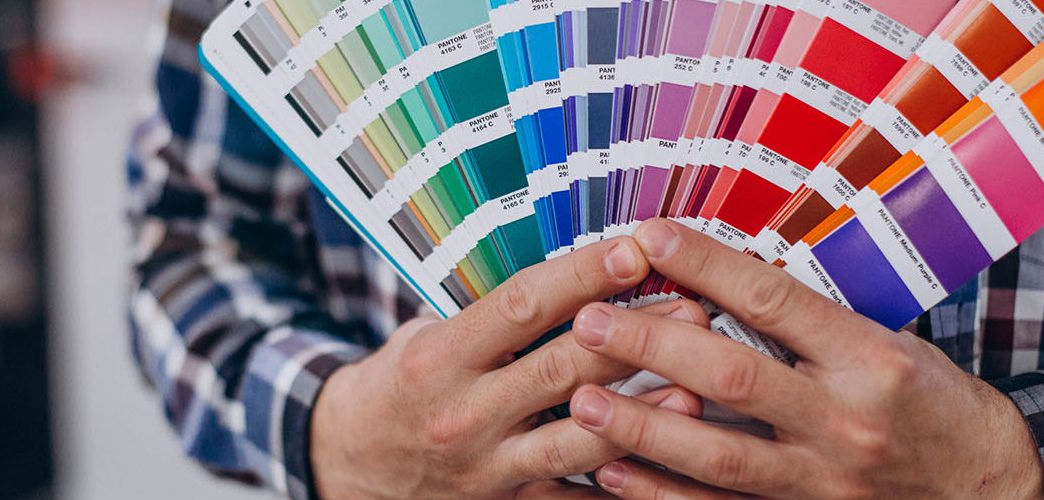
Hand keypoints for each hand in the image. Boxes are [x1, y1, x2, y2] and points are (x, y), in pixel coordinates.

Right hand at [310, 237, 694, 498]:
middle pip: (559, 369)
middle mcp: (463, 412)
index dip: (583, 275)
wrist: (348, 464)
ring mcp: (486, 466)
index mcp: (439, 357)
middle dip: (631, 335)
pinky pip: (573, 498)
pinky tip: (667, 460)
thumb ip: (490, 315)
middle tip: (693, 306)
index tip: (635, 249)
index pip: (521, 305)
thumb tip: (574, 272)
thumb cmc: (398, 386)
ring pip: (576, 441)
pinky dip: (622, 483)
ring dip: (642, 415)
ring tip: (695, 387)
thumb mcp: (423, 336)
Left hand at [566, 219, 1043, 498]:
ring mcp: (824, 478)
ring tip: (581, 401)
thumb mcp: (894, 346)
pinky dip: (661, 494)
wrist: (991, 492)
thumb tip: (721, 275)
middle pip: (736, 376)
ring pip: (720, 453)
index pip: (774, 299)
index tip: (649, 236)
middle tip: (589, 321)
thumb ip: (812, 321)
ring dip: (643, 427)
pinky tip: (611, 474)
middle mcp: (845, 418)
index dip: (706, 265)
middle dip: (654, 347)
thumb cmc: (935, 407)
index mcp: (869, 358)